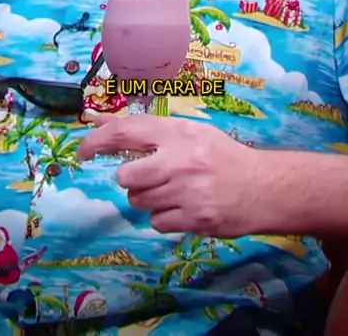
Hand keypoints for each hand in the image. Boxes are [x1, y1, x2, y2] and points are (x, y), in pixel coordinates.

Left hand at [78, 114, 261, 235]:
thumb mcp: (193, 133)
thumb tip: (104, 124)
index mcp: (179, 133)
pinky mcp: (194, 219)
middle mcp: (180, 159)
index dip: (97, 140)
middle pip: (127, 176)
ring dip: (150, 200)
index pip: (126, 131)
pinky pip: (157, 222)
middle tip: (152, 178)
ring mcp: (187, 191)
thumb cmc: (224, 157)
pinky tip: (185, 209)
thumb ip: (154, 132)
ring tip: (175, 193)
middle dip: (133, 180)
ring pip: (139, 201)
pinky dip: (166, 219)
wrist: (264, 187)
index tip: (82, 151)